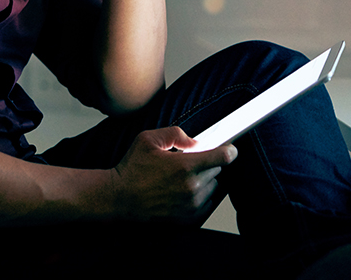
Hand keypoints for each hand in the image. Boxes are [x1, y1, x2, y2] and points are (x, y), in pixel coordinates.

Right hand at [110, 127, 236, 222]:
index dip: (229, 150)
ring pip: (213, 186)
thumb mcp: (148, 139)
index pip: (222, 157)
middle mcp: (192, 187)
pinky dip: (201, 194)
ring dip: (204, 178)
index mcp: (184, 166)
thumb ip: (175, 133)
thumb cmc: (132, 168)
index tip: (230, 148)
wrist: (119, 197)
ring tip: (182, 175)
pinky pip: (207, 202)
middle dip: (208, 162)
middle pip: (218, 170)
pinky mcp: (189, 218)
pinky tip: (183, 188)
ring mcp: (192, 205)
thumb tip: (194, 141)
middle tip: (189, 159)